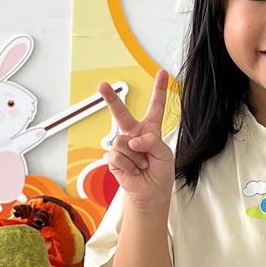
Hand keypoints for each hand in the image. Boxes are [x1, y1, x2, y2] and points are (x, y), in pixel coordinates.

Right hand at [99, 70, 173, 209]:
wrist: (151, 193)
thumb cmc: (160, 172)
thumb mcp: (164, 154)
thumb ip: (152, 142)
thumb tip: (132, 140)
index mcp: (150, 130)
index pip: (155, 107)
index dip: (159, 90)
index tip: (162, 73)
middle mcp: (134, 134)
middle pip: (121, 114)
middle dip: (111, 99)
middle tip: (101, 85)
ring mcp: (122, 146)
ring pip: (124, 143)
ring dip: (136, 158)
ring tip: (142, 165)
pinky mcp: (114, 159)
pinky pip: (118, 156)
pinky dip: (129, 166)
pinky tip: (134, 171)